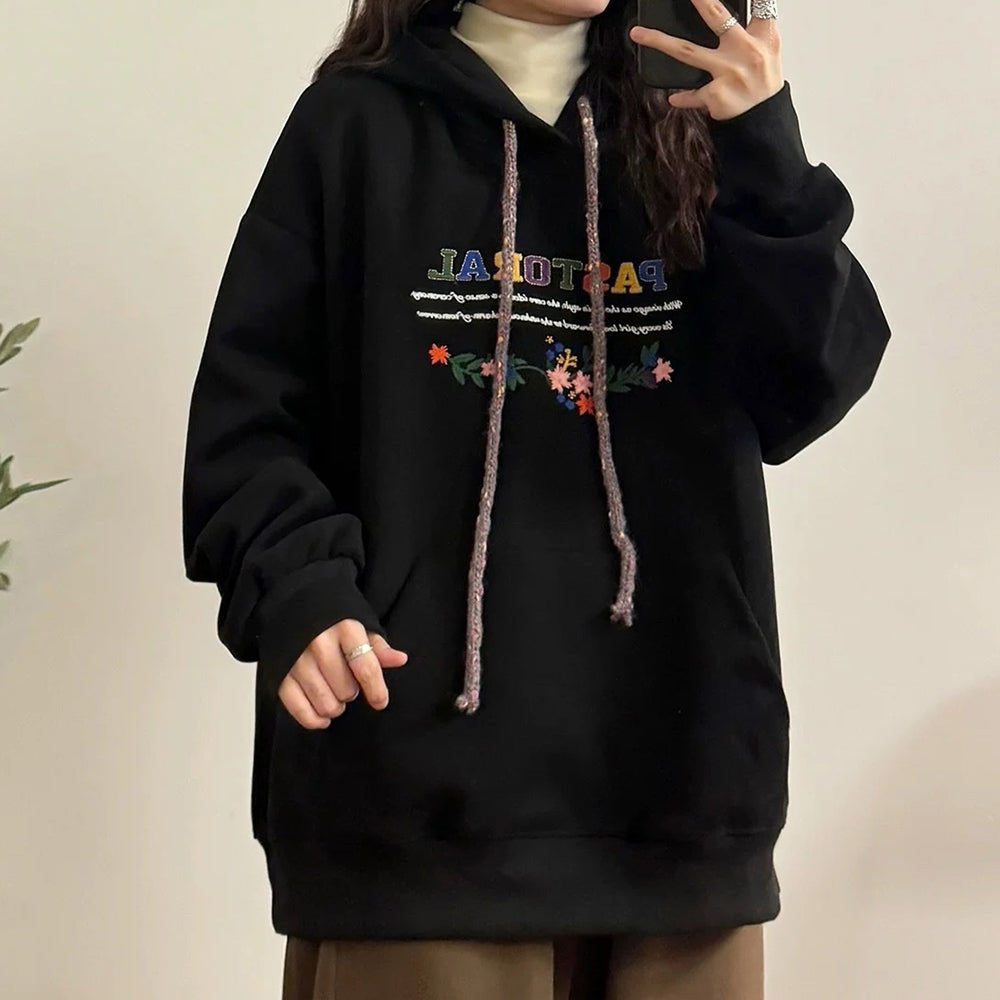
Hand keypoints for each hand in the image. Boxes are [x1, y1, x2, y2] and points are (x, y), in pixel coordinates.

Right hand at [278, 619, 408, 728]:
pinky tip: (322, 717)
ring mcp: (296, 659)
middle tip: (348, 684)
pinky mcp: (279, 672)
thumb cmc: (331, 617)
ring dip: (334, 707)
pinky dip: (312, 719)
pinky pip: (298, 708)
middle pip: (345, 689)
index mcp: (344, 628)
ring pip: (324, 702)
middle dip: (351, 692)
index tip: (381, 701)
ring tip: (335, 695)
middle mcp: (319, 642)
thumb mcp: (358, 623)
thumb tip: (399, 659)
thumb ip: (377, 646)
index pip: (366, 667)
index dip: (377, 690)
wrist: (291, 602)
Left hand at [629, 0, 783, 120]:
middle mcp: (745, 51)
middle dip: (699, 0)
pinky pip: (691, 93)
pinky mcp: (715, 95)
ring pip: (686, 51)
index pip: (758, 4)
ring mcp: (728, 73)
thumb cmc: (763, 83)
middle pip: (716, 17)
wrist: (764, 120)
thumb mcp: (768, 50)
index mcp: (763, 36)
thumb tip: (722, 12)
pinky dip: (681, 97)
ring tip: (638, 33)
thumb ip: (752, 27)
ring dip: (659, 41)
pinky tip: (673, 98)